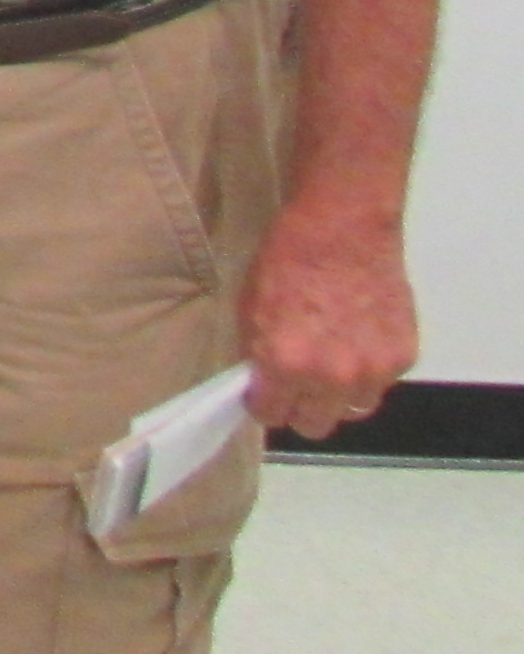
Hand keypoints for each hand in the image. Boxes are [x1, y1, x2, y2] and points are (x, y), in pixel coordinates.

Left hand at [238, 197, 418, 439]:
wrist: (342, 227)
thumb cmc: (287, 258)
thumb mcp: (250, 307)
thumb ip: (259, 354)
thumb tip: (263, 382)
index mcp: (285, 363)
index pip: (271, 414)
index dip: (264, 404)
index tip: (264, 396)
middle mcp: (331, 376)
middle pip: (315, 425)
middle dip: (300, 409)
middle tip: (296, 387)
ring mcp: (373, 370)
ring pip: (353, 410)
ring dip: (338, 396)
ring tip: (331, 365)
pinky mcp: (403, 357)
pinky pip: (381, 382)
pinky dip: (369, 371)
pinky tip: (358, 341)